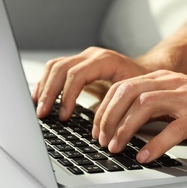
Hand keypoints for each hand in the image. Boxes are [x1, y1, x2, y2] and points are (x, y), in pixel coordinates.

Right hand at [31, 47, 149, 118]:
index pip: (77, 74)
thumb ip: (115, 108)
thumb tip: (98, 131)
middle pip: (61, 68)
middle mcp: (92, 55)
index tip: (63, 116)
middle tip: (43, 114)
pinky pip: (56, 69)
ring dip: (44, 87)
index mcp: (105, 60)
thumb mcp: (133, 96)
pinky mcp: (78, 64)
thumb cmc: (142, 85)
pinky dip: (46, 83)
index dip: (67, 96)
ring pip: (55, 66)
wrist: (147, 72)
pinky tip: (40, 96)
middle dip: (49, 93)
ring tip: (38, 107)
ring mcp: (84, 58)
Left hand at [92, 70, 186, 162]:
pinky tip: (144, 157)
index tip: (97, 129)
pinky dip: (155, 144)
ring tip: (116, 148)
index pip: (122, 87)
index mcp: (162, 79)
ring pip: (145, 105)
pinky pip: (173, 129)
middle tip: (102, 140)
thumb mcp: (175, 102)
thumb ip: (152, 107)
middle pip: (129, 92)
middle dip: (108, 117)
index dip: (104, 109)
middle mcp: (172, 83)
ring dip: (125, 128)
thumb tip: (122, 123)